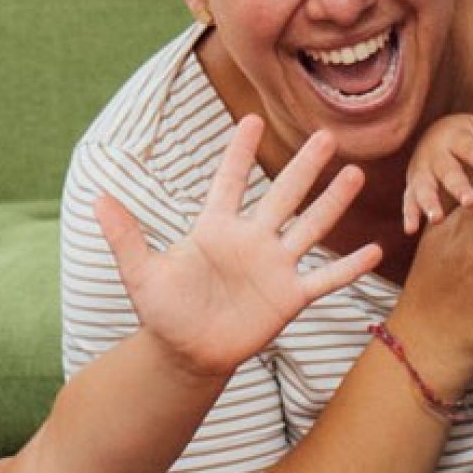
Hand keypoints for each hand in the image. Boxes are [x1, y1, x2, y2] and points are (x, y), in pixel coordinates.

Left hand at [97, 116, 383, 378]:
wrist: (185, 353)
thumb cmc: (163, 311)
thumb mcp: (140, 273)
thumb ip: (125, 236)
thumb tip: (97, 200)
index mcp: (215, 228)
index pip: (229, 182)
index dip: (239, 152)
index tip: (253, 119)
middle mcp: (250, 240)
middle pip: (282, 196)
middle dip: (303, 167)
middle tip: (326, 135)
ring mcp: (273, 268)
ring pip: (309, 228)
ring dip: (332, 204)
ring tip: (354, 175)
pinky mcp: (288, 298)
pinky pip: (324, 280)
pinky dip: (348, 268)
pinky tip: (375, 251)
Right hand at [402, 110, 472, 234]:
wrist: (430, 138)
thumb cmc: (461, 138)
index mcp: (456, 139)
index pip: (470, 149)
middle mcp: (437, 156)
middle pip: (448, 171)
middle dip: (457, 186)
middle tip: (469, 201)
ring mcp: (422, 172)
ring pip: (425, 188)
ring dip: (430, 203)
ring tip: (437, 218)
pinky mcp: (412, 187)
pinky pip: (409, 201)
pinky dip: (409, 215)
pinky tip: (411, 228)